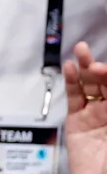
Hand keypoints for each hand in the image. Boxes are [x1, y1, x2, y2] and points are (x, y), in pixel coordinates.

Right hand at [64, 41, 106, 173]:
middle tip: (91, 56)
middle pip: (104, 82)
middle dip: (98, 67)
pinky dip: (71, 82)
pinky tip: (70, 68)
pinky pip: (74, 98)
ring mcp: (95, 116)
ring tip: (80, 50)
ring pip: (89, 86)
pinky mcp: (77, 122)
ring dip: (84, 67)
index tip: (104, 67)